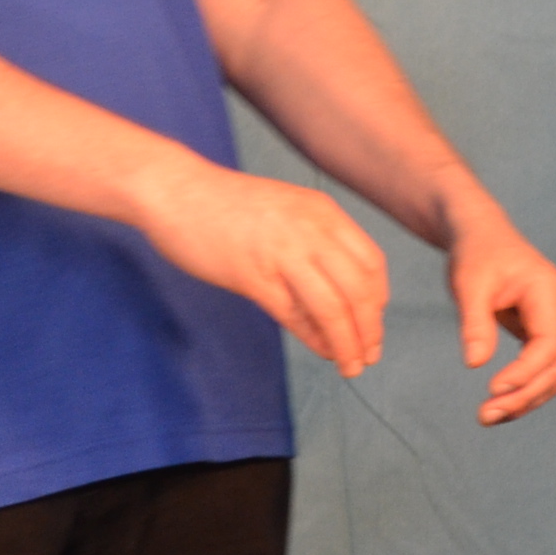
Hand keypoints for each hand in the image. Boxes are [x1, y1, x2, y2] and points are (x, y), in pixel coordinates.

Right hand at [131, 158, 391, 378]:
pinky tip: (322, 351)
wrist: (176, 189)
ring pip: (333, 307)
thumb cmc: (226, 204)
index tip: (373, 325)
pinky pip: (294, 314)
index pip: (371, 263)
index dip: (378, 300)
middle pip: (359, 290)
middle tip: (369, 355)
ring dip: (347, 342)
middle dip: (369, 329)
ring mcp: (282, 252)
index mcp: (322, 212)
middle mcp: (310, 230)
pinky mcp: (252, 275)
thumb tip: (338, 292)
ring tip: (350, 365)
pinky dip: (314, 339)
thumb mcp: (285, 211)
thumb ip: (314, 243)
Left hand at [444, 204, 555, 423]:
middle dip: (523, 395)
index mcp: (549, 291)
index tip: (492, 390)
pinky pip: (543, 368)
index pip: (548, 344)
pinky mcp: (547, 332)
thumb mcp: (469, 284)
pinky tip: (499, 405)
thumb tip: (475, 364)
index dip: (524, 373)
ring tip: (488, 416)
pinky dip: (524, 389)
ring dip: (525, 399)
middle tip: (484, 415)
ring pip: (553, 374)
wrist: (482, 236)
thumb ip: (475, 323)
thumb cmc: (476, 255)